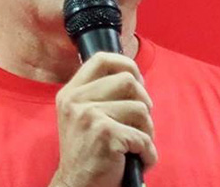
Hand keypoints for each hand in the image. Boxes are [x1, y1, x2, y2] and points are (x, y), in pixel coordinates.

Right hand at [50, 52, 156, 186]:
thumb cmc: (87, 153)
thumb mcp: (80, 115)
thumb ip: (98, 94)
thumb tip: (133, 75)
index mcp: (71, 92)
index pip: (101, 59)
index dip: (125, 63)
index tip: (137, 79)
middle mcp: (76, 100)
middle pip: (128, 81)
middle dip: (144, 101)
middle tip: (141, 121)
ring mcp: (89, 116)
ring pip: (140, 108)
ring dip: (147, 130)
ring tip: (137, 145)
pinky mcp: (105, 134)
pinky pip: (143, 137)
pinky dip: (148, 152)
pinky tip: (139, 160)